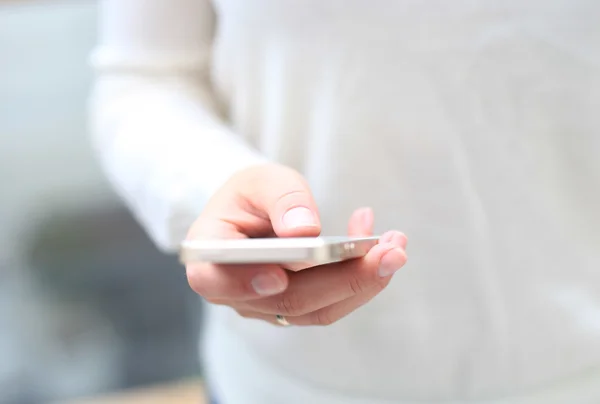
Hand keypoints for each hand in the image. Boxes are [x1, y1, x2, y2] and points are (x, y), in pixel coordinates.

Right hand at [185, 164, 407, 325]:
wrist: (255, 213)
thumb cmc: (251, 195)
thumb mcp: (261, 180)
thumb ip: (280, 199)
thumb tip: (305, 231)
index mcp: (209, 256)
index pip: (216, 279)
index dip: (247, 283)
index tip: (281, 274)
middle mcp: (234, 292)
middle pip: (286, 299)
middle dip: (343, 278)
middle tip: (387, 251)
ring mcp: (266, 306)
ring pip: (318, 309)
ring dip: (362, 281)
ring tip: (395, 247)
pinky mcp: (296, 307)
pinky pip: (331, 303)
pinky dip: (360, 279)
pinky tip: (382, 247)